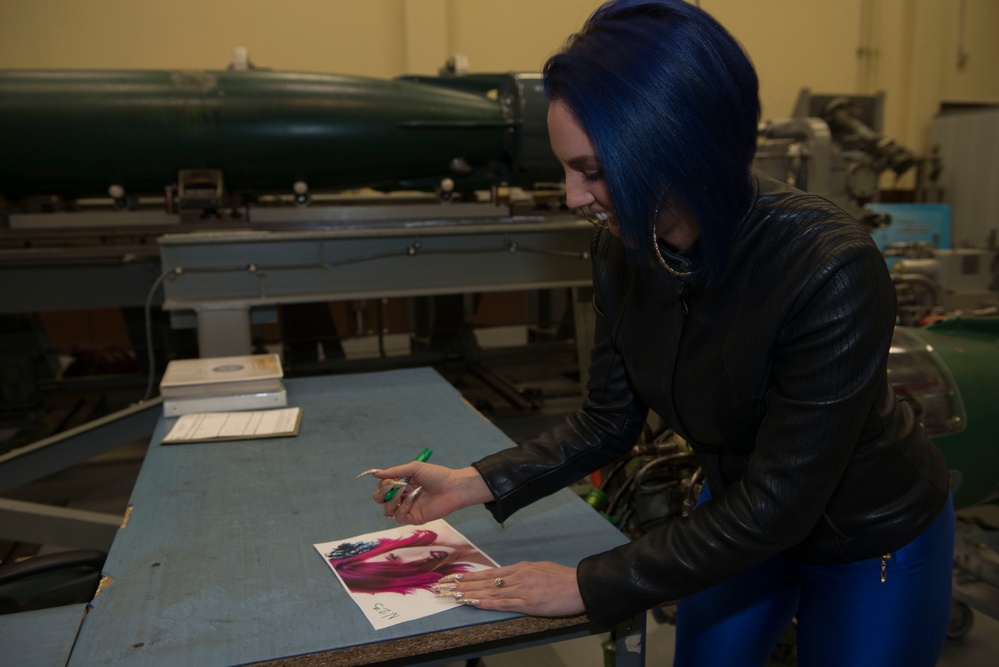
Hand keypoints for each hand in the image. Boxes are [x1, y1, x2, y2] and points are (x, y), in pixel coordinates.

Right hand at [365, 463, 493, 524]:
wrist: (453, 487)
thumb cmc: (436, 475)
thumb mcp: (414, 468)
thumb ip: (395, 471)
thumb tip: (374, 473)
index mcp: (403, 483)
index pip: (384, 486)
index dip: (383, 484)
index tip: (390, 480)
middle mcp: (404, 495)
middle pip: (382, 499)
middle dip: (381, 495)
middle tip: (390, 489)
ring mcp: (408, 507)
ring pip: (388, 510)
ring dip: (391, 501)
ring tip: (402, 494)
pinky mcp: (414, 517)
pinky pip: (399, 517)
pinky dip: (400, 510)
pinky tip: (409, 502)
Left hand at [433, 561, 584, 617]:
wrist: (580, 585)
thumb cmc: (563, 579)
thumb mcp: (540, 570)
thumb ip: (523, 574)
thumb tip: (509, 577)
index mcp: (520, 568)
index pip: (488, 573)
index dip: (469, 576)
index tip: (453, 579)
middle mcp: (517, 575)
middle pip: (483, 580)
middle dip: (460, 584)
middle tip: (441, 586)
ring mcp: (521, 588)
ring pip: (488, 591)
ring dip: (467, 593)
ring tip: (450, 595)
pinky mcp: (528, 602)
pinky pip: (502, 602)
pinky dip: (485, 602)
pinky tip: (472, 602)